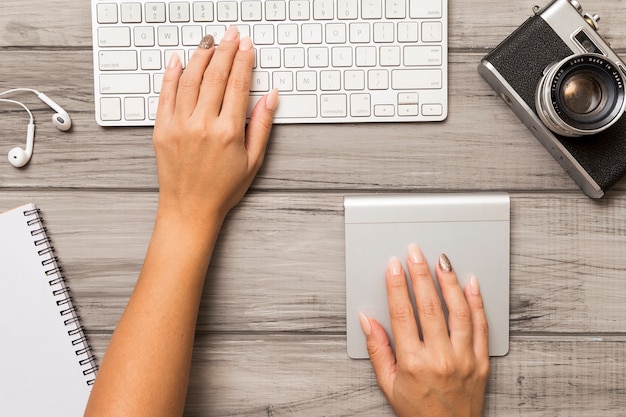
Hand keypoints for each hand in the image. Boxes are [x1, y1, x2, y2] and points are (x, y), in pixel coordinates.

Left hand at [153, 27, 278, 225]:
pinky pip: (165, 94)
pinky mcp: (162, 129)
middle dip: (225, 50)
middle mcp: (202, 124)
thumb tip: (270, 97)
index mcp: (227, 132)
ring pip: (190, 79)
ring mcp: (179, 125)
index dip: (243, 61)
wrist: (190, 209)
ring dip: (201, 56)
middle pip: (214, 76)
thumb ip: (261, 125)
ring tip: (209, 41)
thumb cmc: (222, 189)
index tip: (247, 46)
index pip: (236, 84)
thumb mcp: (253, 160)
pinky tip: (178, 60)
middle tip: (232, 35)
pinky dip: (171, 74)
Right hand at [360, 243, 489, 416]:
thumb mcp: (388, 384)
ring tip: (441, 261)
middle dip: (421, 274)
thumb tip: (367, 321)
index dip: (396, 286)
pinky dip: (476, 302)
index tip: (393, 266)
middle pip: (430, 306)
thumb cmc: (418, 411)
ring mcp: (464, 359)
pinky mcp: (481, 362)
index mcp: (413, 362)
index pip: (402, 313)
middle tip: (415, 253)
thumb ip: (377, 350)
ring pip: (458, 311)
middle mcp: (440, 358)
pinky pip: (481, 326)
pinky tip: (470, 284)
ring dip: (449, 282)